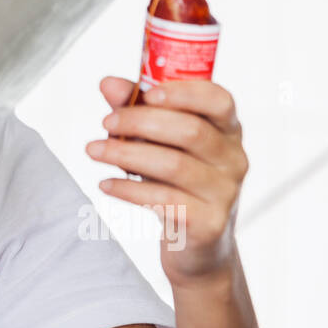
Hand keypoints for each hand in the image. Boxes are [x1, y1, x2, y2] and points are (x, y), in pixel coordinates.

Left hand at [85, 77, 248, 287]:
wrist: (196, 243)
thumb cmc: (176, 180)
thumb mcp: (159, 141)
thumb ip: (137, 109)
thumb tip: (108, 83)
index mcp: (227, 129)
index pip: (220, 100)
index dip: (185, 92)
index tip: (147, 93)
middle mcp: (234, 158)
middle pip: (190, 131)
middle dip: (141, 122)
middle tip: (105, 121)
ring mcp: (226, 192)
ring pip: (174, 165)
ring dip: (126, 154)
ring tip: (93, 150)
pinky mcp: (209, 223)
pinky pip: (165, 200)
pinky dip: (129, 189)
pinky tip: (106, 183)